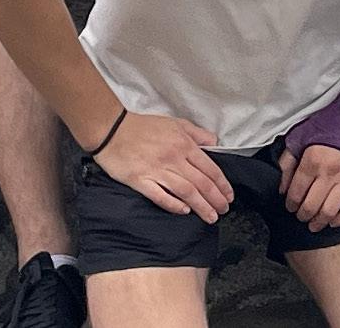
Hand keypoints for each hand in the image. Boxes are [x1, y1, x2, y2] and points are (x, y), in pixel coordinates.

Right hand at [90, 112, 232, 223]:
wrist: (111, 129)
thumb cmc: (143, 126)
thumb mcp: (175, 123)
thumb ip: (197, 134)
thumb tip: (214, 144)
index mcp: (183, 144)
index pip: (209, 168)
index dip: (222, 184)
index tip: (228, 196)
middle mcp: (174, 158)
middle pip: (201, 183)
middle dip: (215, 199)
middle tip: (223, 211)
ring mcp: (156, 170)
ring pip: (186, 191)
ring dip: (201, 206)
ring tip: (210, 217)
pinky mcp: (140, 180)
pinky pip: (160, 196)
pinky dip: (174, 205)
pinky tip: (184, 212)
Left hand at [278, 142, 339, 231]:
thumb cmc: (330, 127)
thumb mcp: (301, 137)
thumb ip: (287, 162)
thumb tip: (282, 188)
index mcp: (312, 160)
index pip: (296, 192)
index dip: (291, 204)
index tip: (290, 207)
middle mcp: (330, 172)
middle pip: (311, 205)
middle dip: (303, 215)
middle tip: (301, 217)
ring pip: (330, 211)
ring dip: (319, 222)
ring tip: (314, 224)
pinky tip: (334, 222)